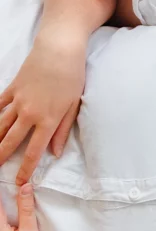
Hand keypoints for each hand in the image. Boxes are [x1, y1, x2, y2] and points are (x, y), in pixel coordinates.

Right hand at [0, 36, 85, 184]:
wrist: (59, 48)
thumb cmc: (73, 75)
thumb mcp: (73, 105)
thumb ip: (63, 130)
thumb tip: (55, 153)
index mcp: (48, 120)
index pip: (33, 152)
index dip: (25, 169)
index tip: (19, 181)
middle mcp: (30, 114)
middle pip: (10, 142)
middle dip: (0, 158)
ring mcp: (18, 100)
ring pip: (0, 126)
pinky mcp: (12, 87)